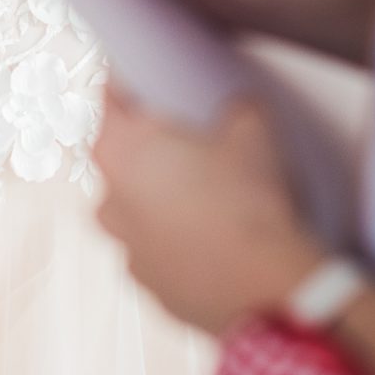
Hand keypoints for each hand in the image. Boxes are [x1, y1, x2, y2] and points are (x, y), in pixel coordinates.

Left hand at [95, 85, 323, 335]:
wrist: (265, 289)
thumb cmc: (248, 207)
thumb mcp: (252, 133)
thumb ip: (236, 109)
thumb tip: (239, 108)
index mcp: (120, 151)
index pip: (111, 98)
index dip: (133, 86)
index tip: (151, 85)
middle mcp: (109, 200)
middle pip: (120, 157)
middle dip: (151, 149)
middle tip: (192, 144)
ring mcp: (125, 248)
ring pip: (135, 209)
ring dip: (161, 200)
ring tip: (206, 197)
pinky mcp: (148, 286)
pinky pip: (156, 250)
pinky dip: (176, 242)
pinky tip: (212, 238)